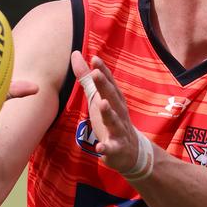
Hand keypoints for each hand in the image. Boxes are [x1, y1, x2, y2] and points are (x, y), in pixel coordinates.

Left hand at [70, 51, 138, 173]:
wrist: (131, 152)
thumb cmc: (111, 121)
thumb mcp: (99, 98)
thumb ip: (86, 78)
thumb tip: (75, 54)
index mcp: (115, 100)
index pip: (110, 83)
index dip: (103, 71)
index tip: (95, 59)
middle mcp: (119, 113)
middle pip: (113, 98)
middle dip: (105, 86)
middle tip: (96, 73)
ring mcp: (120, 131)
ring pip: (115, 121)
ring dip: (109, 113)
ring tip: (102, 104)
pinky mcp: (117, 149)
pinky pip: (112, 148)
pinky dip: (106, 148)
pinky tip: (100, 147)